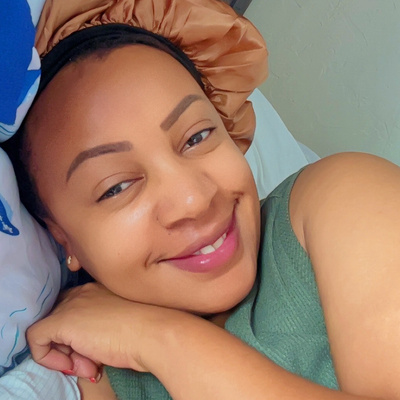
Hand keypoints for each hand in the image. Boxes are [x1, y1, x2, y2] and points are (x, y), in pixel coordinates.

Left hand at [27, 282, 159, 379]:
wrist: (153, 331)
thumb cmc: (145, 331)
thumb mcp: (120, 325)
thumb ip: (100, 330)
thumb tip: (86, 355)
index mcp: (99, 289)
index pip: (75, 309)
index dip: (78, 334)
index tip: (94, 352)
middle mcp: (83, 292)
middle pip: (60, 318)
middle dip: (69, 344)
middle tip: (89, 361)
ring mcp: (71, 305)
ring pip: (50, 330)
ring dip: (66, 355)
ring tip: (90, 367)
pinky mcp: (61, 321)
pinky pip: (36, 339)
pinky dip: (47, 358)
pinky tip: (72, 365)